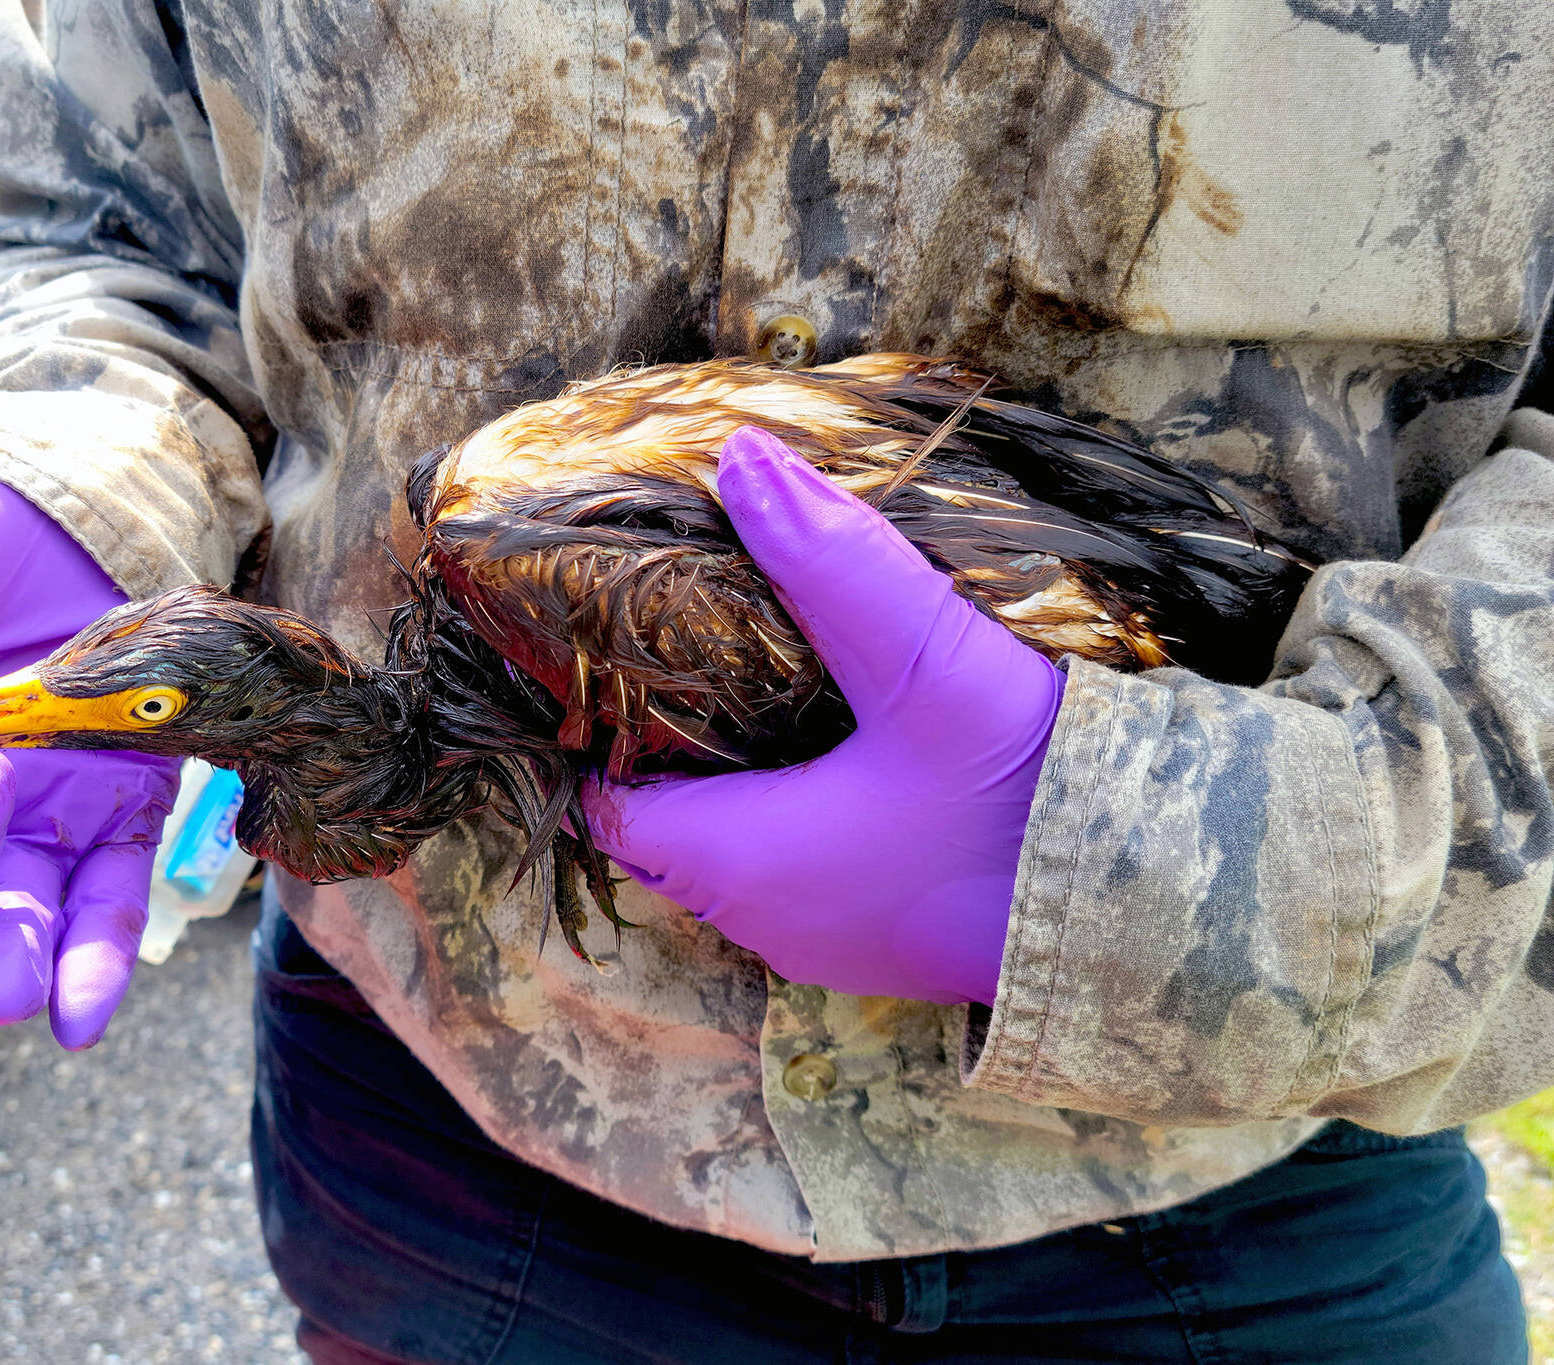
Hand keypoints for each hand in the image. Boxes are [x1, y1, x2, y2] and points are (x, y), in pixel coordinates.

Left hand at [582, 427, 1064, 1003]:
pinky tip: (834, 741)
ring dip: (730, 777)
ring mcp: (831, 943)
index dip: (592, 729)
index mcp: (742, 863)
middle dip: (659, 744)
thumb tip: (739, 461)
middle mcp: (767, 921)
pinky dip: (792, 810)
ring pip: (735, 853)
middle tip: (673, 642)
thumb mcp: (928, 663)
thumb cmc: (1034, 801)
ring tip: (746, 674)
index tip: (603, 651)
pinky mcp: (890, 939)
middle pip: (666, 827)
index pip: (605, 806)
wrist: (1179, 909)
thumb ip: (831, 562)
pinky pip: (802, 872)